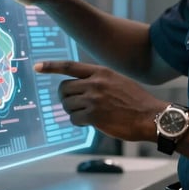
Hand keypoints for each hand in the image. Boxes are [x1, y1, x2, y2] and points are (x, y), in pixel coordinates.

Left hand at [34, 60, 166, 141]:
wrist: (151, 116)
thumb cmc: (136, 101)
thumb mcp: (118, 81)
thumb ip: (98, 80)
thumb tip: (79, 87)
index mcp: (100, 72)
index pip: (70, 66)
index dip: (51, 66)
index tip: (37, 67)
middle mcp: (95, 83)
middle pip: (63, 88)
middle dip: (65, 98)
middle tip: (74, 104)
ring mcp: (93, 99)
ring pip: (67, 105)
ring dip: (73, 111)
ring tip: (87, 114)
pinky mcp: (94, 116)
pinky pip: (74, 119)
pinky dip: (79, 122)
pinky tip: (90, 123)